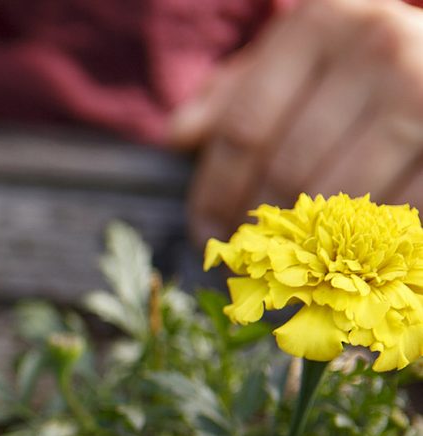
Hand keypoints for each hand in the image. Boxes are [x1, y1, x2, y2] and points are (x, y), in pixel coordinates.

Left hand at [169, 0, 422, 243]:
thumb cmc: (361, 63)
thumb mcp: (297, 57)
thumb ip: (235, 94)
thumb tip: (180, 136)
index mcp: (320, 26)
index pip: (242, 129)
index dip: (214, 194)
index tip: (205, 234)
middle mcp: (376, 48)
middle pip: (286, 169)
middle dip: (257, 227)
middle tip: (246, 259)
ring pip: (338, 196)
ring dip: (306, 245)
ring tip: (288, 265)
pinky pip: (399, 208)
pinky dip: (366, 243)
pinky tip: (346, 258)